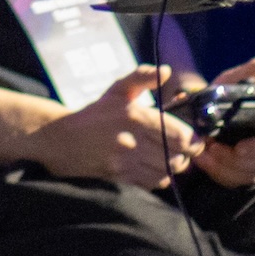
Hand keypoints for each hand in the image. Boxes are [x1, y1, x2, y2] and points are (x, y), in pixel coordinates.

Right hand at [19, 66, 194, 186]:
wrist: (62, 140)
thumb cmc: (95, 113)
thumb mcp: (118, 89)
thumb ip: (143, 77)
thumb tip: (166, 71)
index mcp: (135, 115)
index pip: (180, 135)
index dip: (192, 137)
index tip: (192, 135)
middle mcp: (132, 140)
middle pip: (178, 156)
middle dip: (185, 153)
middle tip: (182, 147)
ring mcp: (125, 162)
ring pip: (168, 172)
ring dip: (173, 166)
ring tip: (167, 156)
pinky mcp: (120, 178)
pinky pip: (153, 183)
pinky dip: (159, 177)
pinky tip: (152, 166)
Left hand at [183, 55, 254, 188]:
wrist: (204, 111)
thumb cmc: (224, 94)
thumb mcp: (236, 79)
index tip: (239, 148)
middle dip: (237, 159)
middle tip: (213, 148)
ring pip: (250, 174)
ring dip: (224, 166)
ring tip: (205, 151)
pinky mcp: (246, 173)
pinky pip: (236, 181)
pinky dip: (218, 172)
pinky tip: (203, 160)